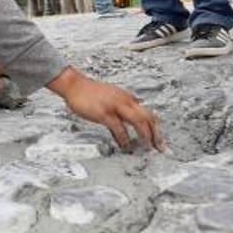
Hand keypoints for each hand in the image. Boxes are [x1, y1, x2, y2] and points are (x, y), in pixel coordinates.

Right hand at [46, 66, 163, 151]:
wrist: (74, 85)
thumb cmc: (90, 93)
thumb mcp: (111, 98)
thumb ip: (122, 108)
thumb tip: (129, 124)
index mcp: (127, 97)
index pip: (147, 113)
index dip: (155, 128)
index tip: (158, 139)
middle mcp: (125, 100)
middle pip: (148, 117)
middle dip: (156, 134)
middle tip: (159, 147)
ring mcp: (115, 106)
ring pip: (138, 121)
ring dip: (145, 136)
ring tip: (146, 148)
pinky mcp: (105, 113)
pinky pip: (119, 128)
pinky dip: (124, 139)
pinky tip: (125, 146)